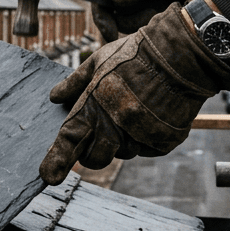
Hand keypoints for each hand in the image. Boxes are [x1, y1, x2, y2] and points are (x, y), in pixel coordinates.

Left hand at [40, 3, 229, 183]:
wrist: (181, 54)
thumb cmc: (137, 53)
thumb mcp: (99, 60)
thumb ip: (75, 82)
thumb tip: (55, 97)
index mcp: (95, 105)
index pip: (69, 140)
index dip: (56, 161)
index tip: (48, 177)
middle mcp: (117, 125)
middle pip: (95, 159)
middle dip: (92, 154)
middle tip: (98, 138)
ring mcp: (142, 135)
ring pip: (124, 154)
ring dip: (123, 141)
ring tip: (133, 113)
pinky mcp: (164, 141)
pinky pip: (148, 150)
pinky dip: (146, 139)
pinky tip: (152, 116)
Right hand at [94, 0, 224, 39]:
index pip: (99, 2)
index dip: (101, 19)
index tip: (110, 33)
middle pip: (114, 19)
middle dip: (133, 19)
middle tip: (152, 12)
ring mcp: (134, 8)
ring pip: (131, 25)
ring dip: (147, 18)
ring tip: (163, 4)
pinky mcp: (146, 17)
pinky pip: (144, 27)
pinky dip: (155, 21)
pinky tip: (166, 9)